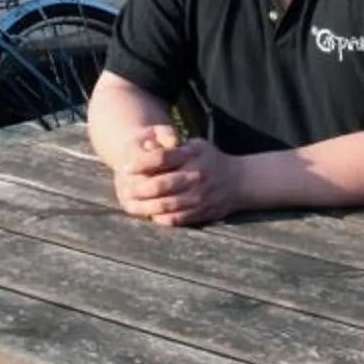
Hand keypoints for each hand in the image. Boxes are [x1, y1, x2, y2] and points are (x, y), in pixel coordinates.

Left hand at [111, 126, 243, 226]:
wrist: (239, 182)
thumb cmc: (209, 160)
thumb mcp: (195, 145)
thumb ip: (173, 144)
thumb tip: (147, 146)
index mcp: (192, 155)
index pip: (161, 157)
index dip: (140, 163)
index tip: (125, 168)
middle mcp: (196, 176)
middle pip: (160, 184)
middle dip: (138, 188)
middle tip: (123, 190)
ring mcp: (199, 196)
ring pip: (166, 204)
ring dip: (144, 206)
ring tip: (130, 205)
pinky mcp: (201, 212)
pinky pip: (176, 218)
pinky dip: (160, 218)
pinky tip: (149, 214)